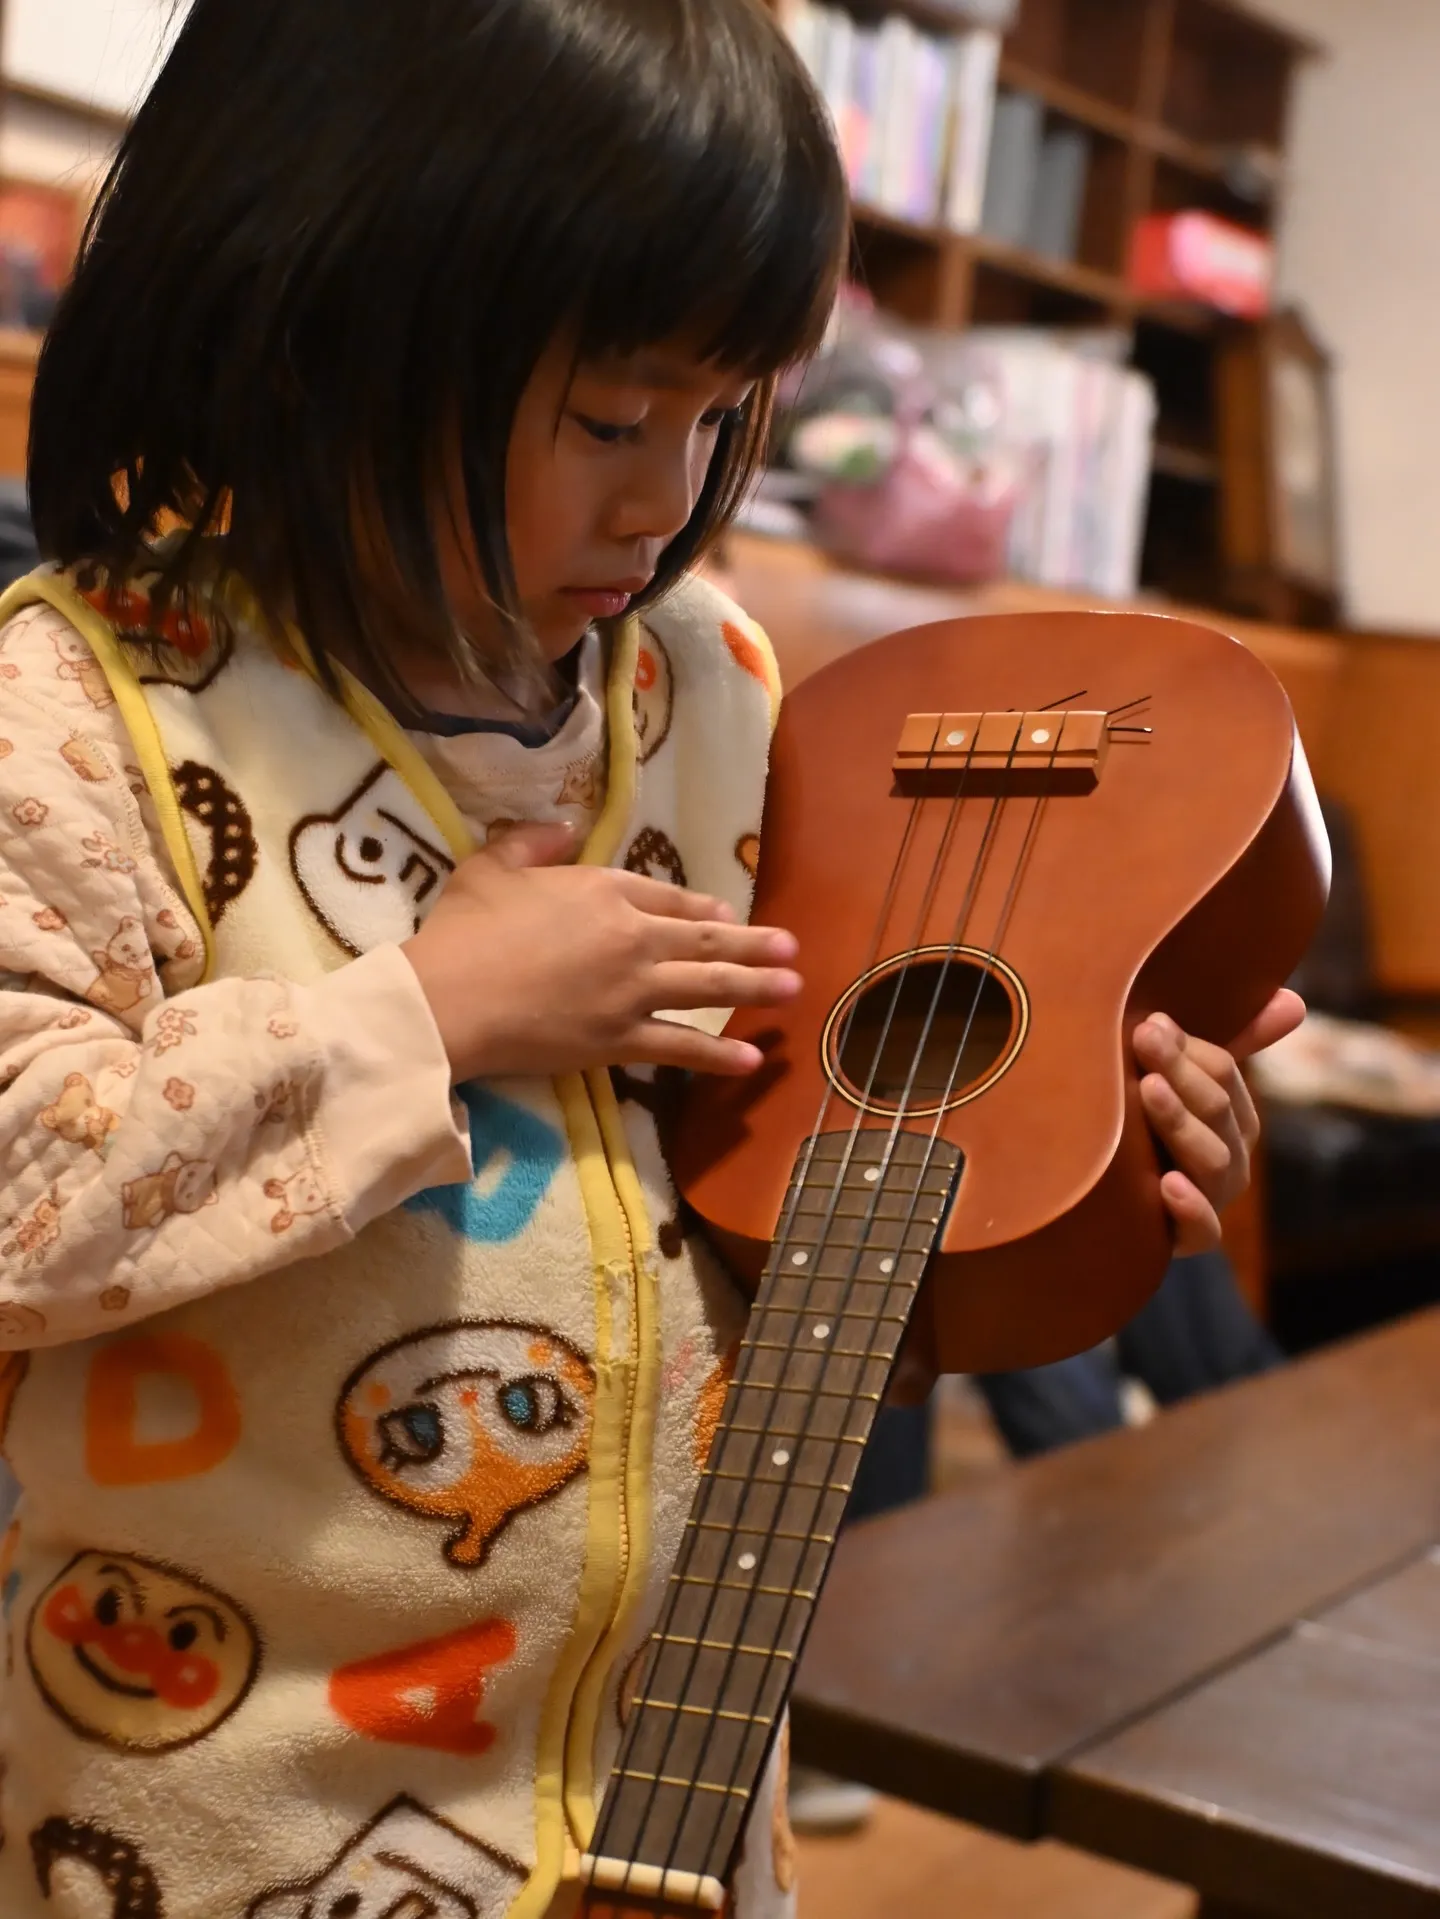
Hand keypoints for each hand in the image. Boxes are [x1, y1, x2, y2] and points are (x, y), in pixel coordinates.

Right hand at [402, 822, 801, 1082]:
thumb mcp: (491, 865)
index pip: (668, 897)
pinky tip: (751, 1060)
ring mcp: (632, 992)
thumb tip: (564, 825)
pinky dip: (718, 1056)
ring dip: (755, 987)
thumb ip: (532, 841)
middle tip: (790, 948)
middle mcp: (632, 938)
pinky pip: (680, 1048)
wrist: (449, 1000)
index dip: (703, 904)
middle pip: (705, 938)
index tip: (728, 908)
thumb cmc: (465, 930)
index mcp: (604, 891)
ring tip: (793, 988)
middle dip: (753, 943)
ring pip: (708, 987)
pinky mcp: (620, 1040)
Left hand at [1135, 988, 1305, 1255]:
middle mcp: (1229, 1156)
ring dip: (1179, 1122)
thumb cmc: (1144, 1128)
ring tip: (1149, 1092)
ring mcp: (1211, 1198)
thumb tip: (1294, 1002)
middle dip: (1180, 1071)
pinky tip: (1167, 1185)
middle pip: (1216, 1109)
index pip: (1224, 1075)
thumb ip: (1232, 1040)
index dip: (1188, 1048)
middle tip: (1144, 1039)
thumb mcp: (1178, 1080)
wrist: (1100, 1207)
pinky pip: (1201, 1230)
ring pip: (1211, 1160)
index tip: (1150, 1022)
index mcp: (1233, 1116)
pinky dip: (1189, 1209)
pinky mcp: (1186, 1239)